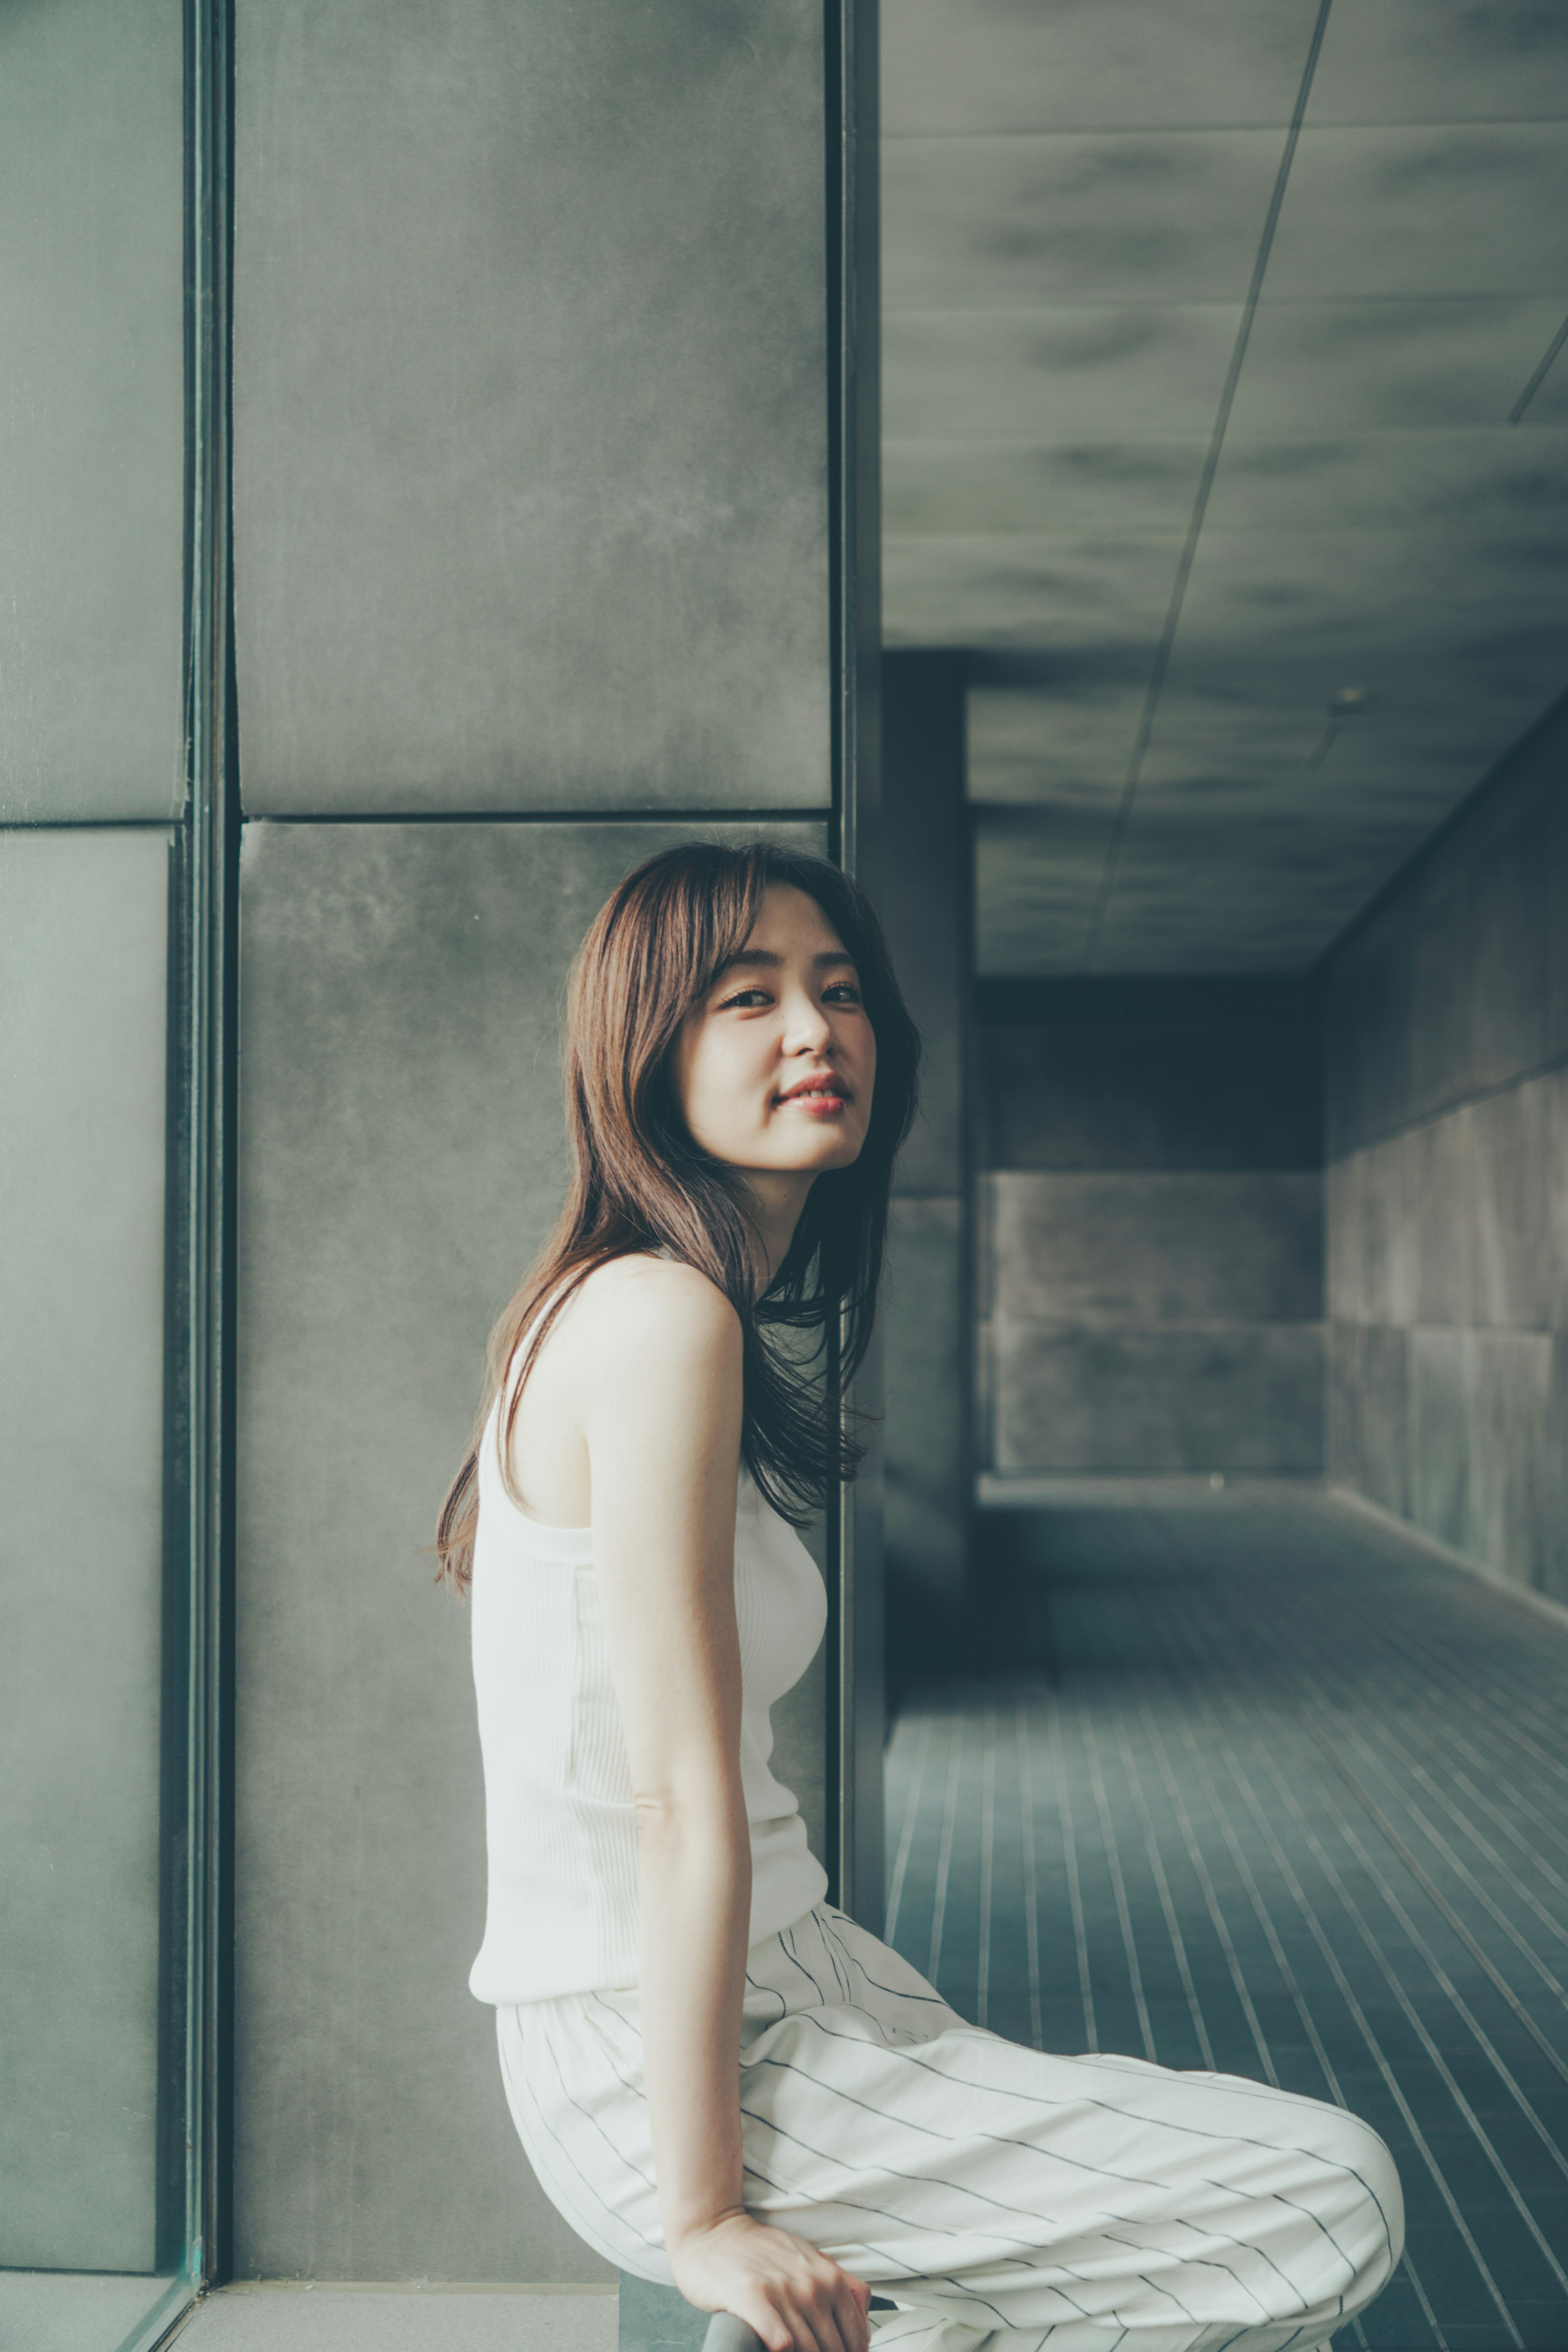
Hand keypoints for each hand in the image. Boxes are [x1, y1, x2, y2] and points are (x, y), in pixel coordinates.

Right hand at [670, 2209, 871, 2351]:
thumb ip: (845, 2287)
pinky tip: (778, 2347)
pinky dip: (782, 2348)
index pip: (857, 2337)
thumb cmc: (763, 2252)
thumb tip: (866, 2334)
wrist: (713, 2232)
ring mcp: (782, 2290)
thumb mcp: (812, 2260)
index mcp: (831, 2278)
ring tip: (791, 2350)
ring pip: (808, 2349)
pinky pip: (780, 2338)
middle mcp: (811, 2284)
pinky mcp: (751, 2296)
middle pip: (833, 2348)